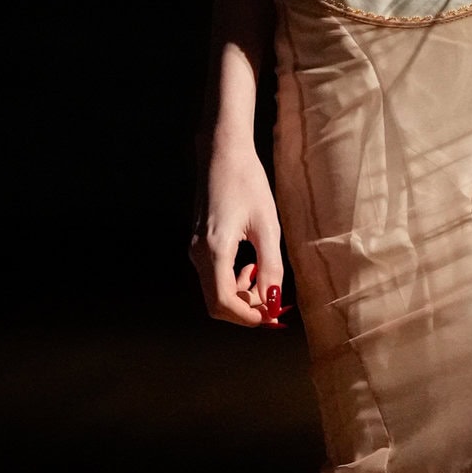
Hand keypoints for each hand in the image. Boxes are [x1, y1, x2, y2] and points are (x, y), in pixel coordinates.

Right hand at [191, 140, 284, 327]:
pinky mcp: (199, 246)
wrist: (222, 155)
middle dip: (247, 310)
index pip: (224, 303)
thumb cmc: (247, 183)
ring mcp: (195, 250)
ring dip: (242, 296)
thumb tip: (273, 301)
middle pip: (217, 304)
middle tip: (276, 306)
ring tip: (265, 279)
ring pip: (215, 292)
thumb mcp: (267, 226)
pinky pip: (214, 277)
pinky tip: (251, 267)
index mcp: (214, 250)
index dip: (249, 317)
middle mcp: (198, 255)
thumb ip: (270, 267)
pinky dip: (234, 282)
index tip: (273, 317)